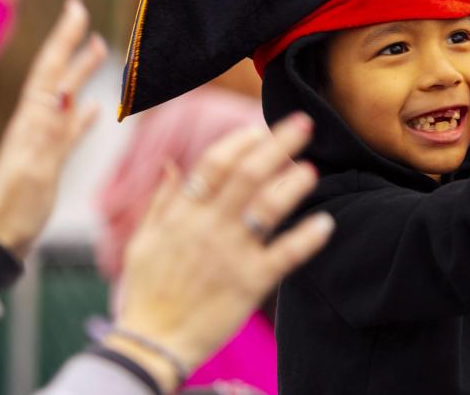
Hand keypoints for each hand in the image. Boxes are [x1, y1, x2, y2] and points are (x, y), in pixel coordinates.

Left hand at [0, 0, 102, 256]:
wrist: (0, 236)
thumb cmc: (15, 205)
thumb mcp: (35, 166)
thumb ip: (52, 132)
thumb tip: (69, 97)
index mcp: (32, 118)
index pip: (51, 68)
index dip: (63, 37)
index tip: (76, 7)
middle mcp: (37, 122)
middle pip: (58, 74)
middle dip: (70, 44)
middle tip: (83, 15)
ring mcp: (45, 139)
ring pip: (68, 96)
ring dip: (81, 72)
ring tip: (98, 49)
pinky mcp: (52, 160)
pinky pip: (72, 128)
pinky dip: (85, 115)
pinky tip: (96, 108)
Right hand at [110, 113, 334, 382]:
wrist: (152, 344)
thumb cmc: (146, 292)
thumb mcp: (144, 242)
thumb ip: (161, 201)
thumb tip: (170, 164)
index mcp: (183, 214)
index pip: (215, 163)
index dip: (241, 140)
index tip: (260, 128)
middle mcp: (209, 227)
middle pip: (248, 174)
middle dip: (278, 143)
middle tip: (303, 124)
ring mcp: (231, 254)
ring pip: (268, 207)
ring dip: (293, 184)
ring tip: (311, 169)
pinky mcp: (250, 283)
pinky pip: (285, 255)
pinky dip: (308, 237)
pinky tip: (325, 223)